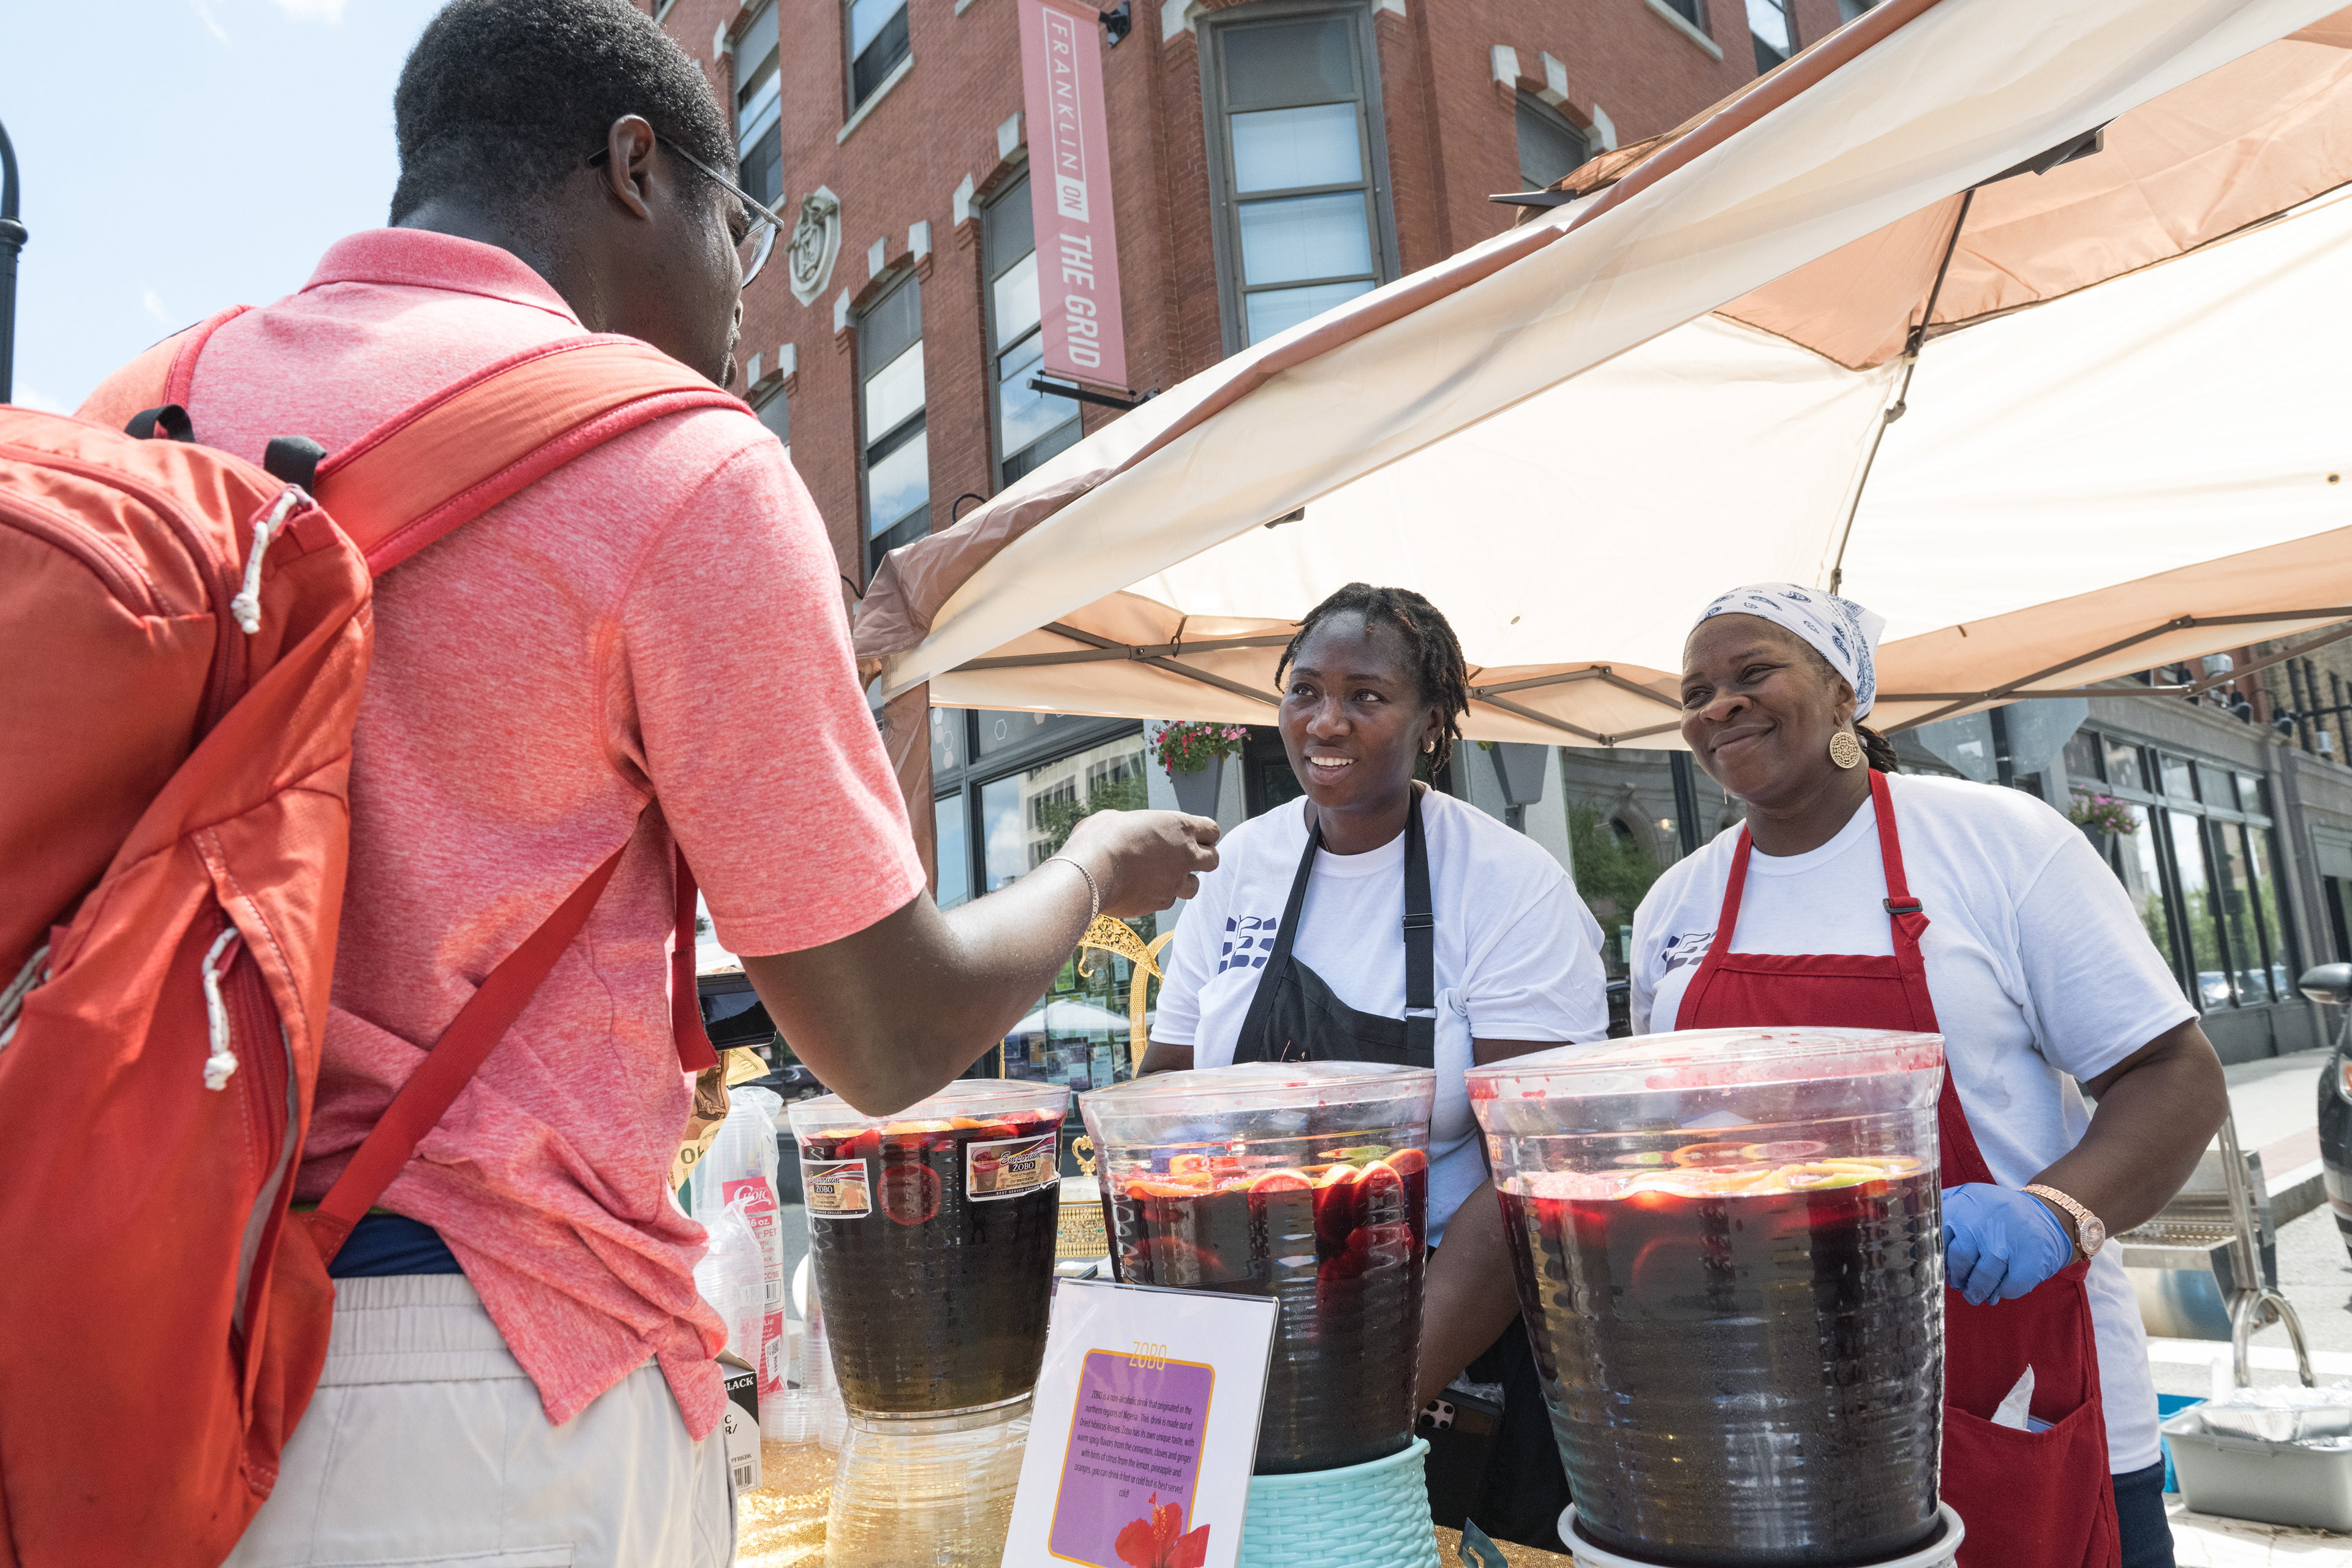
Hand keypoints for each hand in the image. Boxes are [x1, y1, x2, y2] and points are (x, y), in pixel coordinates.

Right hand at [1061, 810, 1219, 915]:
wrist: (1092, 873)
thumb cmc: (1102, 838)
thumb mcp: (1118, 818)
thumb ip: (1137, 826)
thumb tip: (1128, 831)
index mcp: (1180, 827)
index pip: (1212, 830)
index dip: (1204, 834)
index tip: (1193, 837)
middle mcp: (1185, 855)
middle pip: (1214, 860)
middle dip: (1202, 860)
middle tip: (1184, 859)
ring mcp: (1175, 882)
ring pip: (1194, 886)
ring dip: (1183, 882)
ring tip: (1163, 877)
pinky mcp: (1160, 902)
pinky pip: (1168, 901)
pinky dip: (1160, 896)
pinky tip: (1142, 890)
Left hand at [1942, 1184, 2073, 1305]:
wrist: (2049, 1216)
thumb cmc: (1998, 1214)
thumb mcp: (1970, 1198)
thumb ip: (1944, 1210)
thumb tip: (1912, 1234)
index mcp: (1965, 1201)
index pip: (1938, 1233)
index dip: (1936, 1256)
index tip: (1935, 1267)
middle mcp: (1985, 1218)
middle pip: (1959, 1258)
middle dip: (1957, 1276)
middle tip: (1958, 1284)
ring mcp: (2009, 1239)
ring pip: (1983, 1276)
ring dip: (1977, 1290)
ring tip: (1974, 1295)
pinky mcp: (2031, 1259)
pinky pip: (2009, 1287)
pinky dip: (2002, 1293)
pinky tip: (1998, 1292)